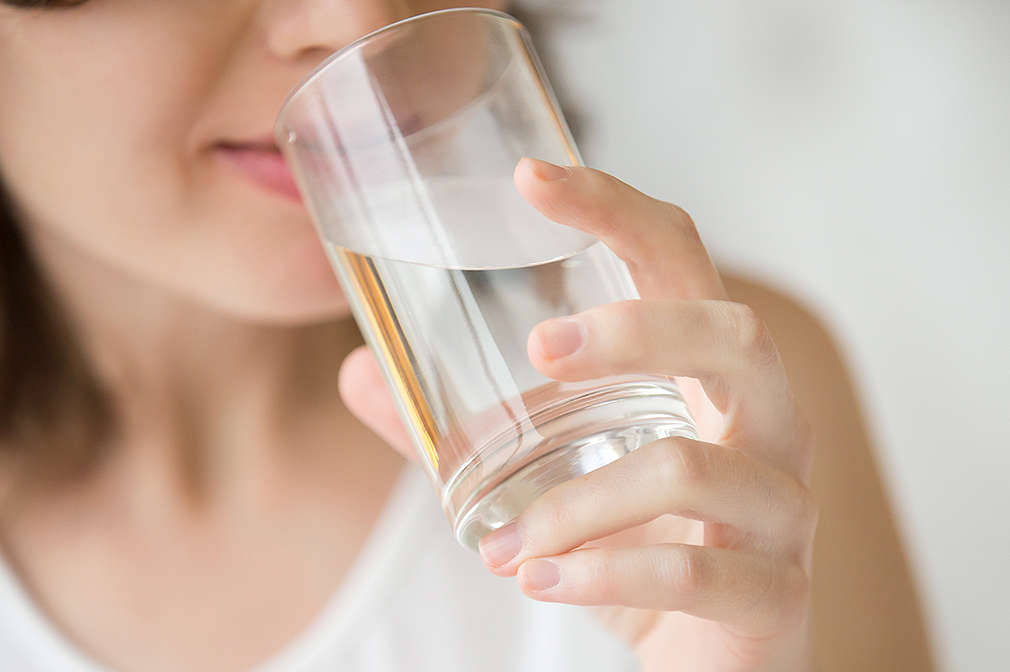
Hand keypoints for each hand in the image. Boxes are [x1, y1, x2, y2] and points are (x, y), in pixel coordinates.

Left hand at [340, 158, 816, 670]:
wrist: (703, 665)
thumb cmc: (635, 547)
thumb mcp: (549, 477)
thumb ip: (463, 431)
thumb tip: (359, 372)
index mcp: (708, 378)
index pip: (679, 262)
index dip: (616, 207)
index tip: (531, 178)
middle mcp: (764, 425)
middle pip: (732, 333)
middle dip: (634, 328)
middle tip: (537, 348)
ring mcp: (781, 510)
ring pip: (689, 468)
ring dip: (575, 504)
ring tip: (500, 545)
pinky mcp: (775, 596)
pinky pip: (691, 572)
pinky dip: (602, 574)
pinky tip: (539, 580)